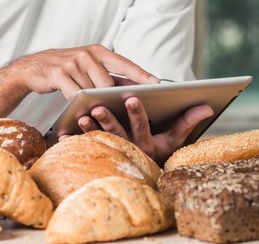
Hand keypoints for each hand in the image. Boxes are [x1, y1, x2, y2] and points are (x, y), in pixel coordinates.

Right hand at [12, 44, 158, 99]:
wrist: (34, 67)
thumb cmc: (67, 68)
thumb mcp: (88, 66)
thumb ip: (108, 74)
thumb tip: (135, 86)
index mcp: (98, 51)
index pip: (124, 63)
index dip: (141, 74)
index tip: (158, 84)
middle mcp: (87, 54)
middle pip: (109, 81)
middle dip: (116, 97)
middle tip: (128, 108)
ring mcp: (73, 63)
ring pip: (93, 89)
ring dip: (97, 103)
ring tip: (102, 113)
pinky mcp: (59, 73)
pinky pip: (75, 94)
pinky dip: (79, 104)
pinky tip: (81, 110)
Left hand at [77, 99, 213, 164]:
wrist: (142, 173)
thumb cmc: (159, 147)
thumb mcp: (175, 138)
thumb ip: (188, 121)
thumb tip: (206, 106)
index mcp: (146, 141)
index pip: (142, 125)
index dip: (136, 112)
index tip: (130, 96)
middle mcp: (129, 147)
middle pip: (118, 133)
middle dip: (108, 119)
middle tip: (97, 106)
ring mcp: (113, 151)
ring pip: (100, 139)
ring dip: (89, 128)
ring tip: (80, 115)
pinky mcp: (98, 153)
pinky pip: (84, 147)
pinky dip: (73, 139)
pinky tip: (63, 132)